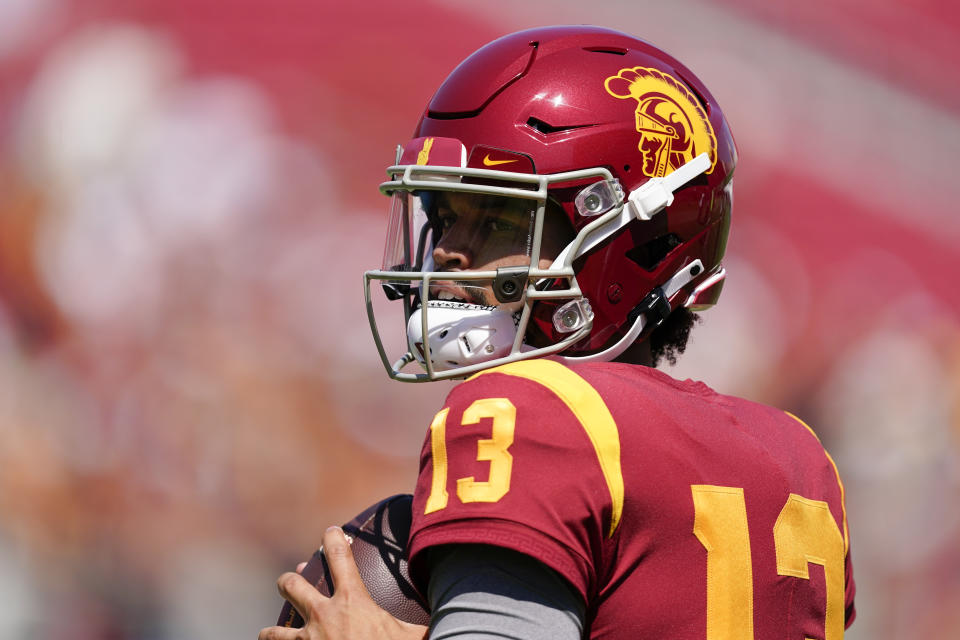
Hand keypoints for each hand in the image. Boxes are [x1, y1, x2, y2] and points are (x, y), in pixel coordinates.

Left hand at [258, 526, 428, 639]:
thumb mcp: (413, 636)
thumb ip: (424, 623)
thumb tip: (456, 609)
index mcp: (352, 601)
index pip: (339, 555)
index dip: (333, 538)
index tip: (331, 531)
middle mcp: (322, 616)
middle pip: (292, 585)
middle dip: (289, 580)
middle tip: (293, 579)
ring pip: (274, 631)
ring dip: (272, 632)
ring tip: (271, 633)